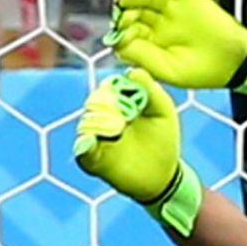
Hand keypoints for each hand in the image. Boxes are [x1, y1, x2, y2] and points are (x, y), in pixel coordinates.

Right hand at [73, 69, 180, 202]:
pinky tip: (88, 142)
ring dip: (95, 124)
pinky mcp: (92, 159)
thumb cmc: (163, 138)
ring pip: (86, 125)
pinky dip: (84, 147)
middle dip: (102, 105)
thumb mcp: (163, 111)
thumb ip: (150, 91)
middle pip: (94, 104)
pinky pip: (83, 151)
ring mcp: (95, 137)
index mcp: (119, 102)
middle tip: (120, 115)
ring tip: (113, 130)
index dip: (113, 88)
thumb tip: (132, 71)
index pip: (108, 87)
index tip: (122, 92)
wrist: (160, 174)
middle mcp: (103, 117)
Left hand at [108, 0, 246, 89]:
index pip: (127, 30)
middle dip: (123, 11)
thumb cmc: (203, 70)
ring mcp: (174, 6)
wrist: (234, 62)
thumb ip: (142, 56)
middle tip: (123, 17)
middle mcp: (160, 21)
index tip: (123, 36)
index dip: (121, 31)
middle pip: (133, 8)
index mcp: (152, 40)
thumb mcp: (166, 70)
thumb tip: (120, 41)